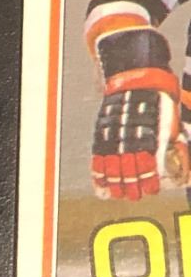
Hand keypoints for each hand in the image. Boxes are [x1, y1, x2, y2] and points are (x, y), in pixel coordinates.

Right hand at [91, 68, 183, 201]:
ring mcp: (113, 134)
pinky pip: (98, 155)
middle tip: (135, 196)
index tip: (152, 190)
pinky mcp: (103, 131)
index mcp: (148, 134)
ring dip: (115, 182)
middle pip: (128, 167)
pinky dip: (98, 171)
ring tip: (117, 194)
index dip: (148, 179)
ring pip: (111, 164)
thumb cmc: (159, 101)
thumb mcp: (170, 121)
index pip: (147, 163)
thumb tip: (179, 161)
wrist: (137, 79)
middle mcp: (129, 136)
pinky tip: (100, 184)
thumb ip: (169, 143)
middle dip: (131, 185)